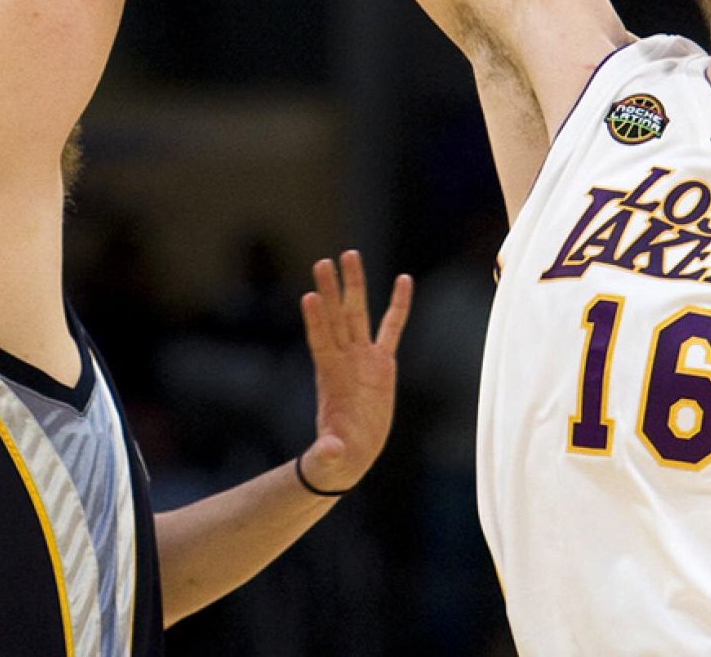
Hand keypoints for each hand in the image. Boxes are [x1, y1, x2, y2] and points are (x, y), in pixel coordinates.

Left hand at [298, 250, 413, 492]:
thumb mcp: (332, 454)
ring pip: (358, 313)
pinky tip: (403, 280)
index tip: (308, 297)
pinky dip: (398, 305)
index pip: (320, 342)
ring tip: (349, 254)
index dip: (315, 321)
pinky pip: (392, 328)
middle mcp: (344, 360)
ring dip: (354, 285)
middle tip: (323, 261)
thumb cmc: (338, 453)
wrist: (351, 453)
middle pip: (336, 318)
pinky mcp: (382, 363)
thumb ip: (328, 451)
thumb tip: (327, 454)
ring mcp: (363, 357)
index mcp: (330, 377)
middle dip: (331, 291)